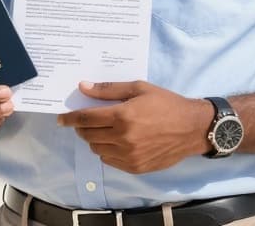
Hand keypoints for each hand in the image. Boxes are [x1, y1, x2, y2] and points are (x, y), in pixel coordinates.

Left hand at [56, 80, 212, 173]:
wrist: (192, 128)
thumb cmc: (166, 103)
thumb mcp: (139, 89)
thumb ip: (109, 90)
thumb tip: (83, 87)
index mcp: (123, 116)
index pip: (86, 119)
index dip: (70, 118)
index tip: (61, 118)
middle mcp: (124, 138)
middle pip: (88, 135)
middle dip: (81, 127)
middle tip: (84, 121)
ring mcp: (129, 155)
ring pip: (97, 149)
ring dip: (93, 139)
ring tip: (102, 130)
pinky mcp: (136, 167)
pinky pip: (109, 160)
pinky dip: (106, 150)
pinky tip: (114, 141)